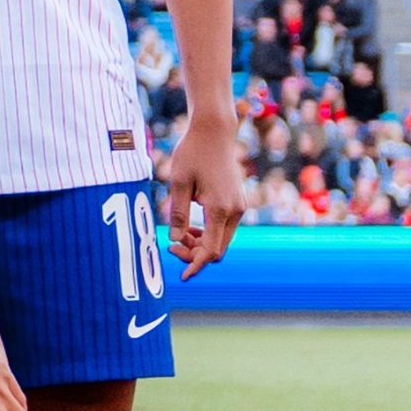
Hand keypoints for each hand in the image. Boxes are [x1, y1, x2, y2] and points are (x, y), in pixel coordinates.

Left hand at [162, 110, 244, 276]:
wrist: (214, 133)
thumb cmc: (192, 154)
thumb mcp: (178, 183)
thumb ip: (178, 213)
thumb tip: (175, 240)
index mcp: (220, 209)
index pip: (211, 250)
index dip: (195, 265)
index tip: (182, 277)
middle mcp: (235, 211)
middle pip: (218, 249)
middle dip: (195, 255)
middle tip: (170, 247)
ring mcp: (239, 207)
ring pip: (222, 240)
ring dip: (201, 244)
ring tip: (178, 236)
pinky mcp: (237, 202)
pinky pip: (223, 228)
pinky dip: (208, 234)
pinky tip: (190, 228)